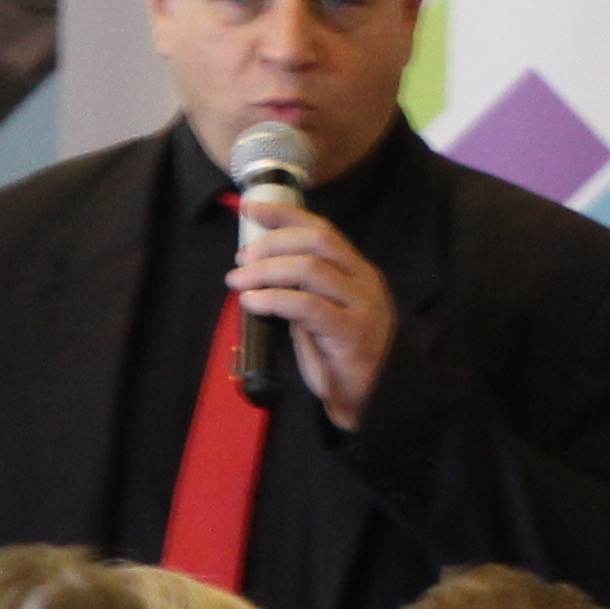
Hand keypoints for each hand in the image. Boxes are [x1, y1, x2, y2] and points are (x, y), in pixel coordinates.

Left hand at [233, 207, 399, 431]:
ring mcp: (361, 306)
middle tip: (242, 258)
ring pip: (310, 269)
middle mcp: (364, 281)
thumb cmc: (338, 356)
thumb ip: (301, 288)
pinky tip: (252, 302)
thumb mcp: (320, 313)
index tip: (250, 208)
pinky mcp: (351, 334)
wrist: (371, 400)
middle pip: (317, 241)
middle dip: (273, 242)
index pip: (322, 229)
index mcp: (357, 271)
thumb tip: (260, 266)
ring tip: (238, 281)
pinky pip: (307, 307)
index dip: (285, 214)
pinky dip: (273, 299)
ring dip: (266, 270)